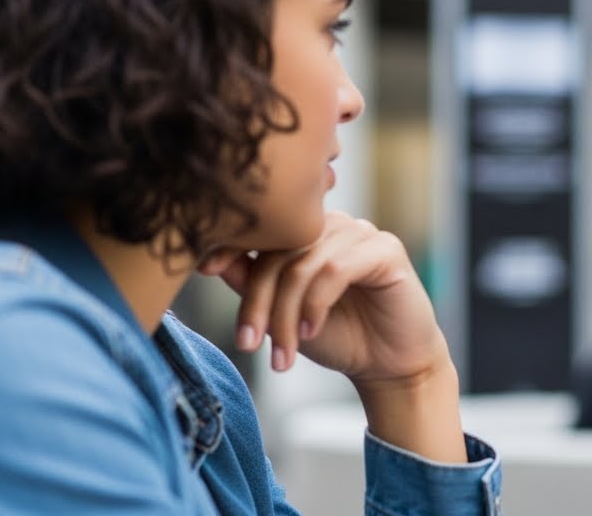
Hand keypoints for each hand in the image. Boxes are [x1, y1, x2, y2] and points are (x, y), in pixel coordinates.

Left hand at [198, 211, 448, 384]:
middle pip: (279, 249)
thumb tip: (208, 260)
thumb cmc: (338, 336)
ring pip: (304, 263)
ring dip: (286, 312)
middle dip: (258, 301)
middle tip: (249, 344)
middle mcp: (335, 225)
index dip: (231, 245)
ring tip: (283, 352)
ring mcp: (362, 233)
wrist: (388, 365)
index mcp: (309, 233)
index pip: (263, 231)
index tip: (203, 268)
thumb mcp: (283, 313)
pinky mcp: (386, 249)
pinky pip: (337, 269)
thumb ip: (253, 284)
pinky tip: (312, 332)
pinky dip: (316, 304)